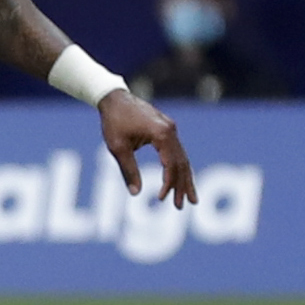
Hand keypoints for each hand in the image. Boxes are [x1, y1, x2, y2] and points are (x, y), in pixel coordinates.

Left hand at [100, 90, 194, 205]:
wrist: (114, 98)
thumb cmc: (114, 121)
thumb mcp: (118, 148)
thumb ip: (128, 170)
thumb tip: (136, 193)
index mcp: (161, 134)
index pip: (170, 164)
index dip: (168, 183)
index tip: (160, 198)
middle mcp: (170, 130)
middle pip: (181, 163)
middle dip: (181, 186)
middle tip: (181, 206)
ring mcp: (170, 129)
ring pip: (182, 158)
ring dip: (185, 179)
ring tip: (190, 199)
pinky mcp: (167, 129)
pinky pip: (177, 151)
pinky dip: (179, 167)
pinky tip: (182, 180)